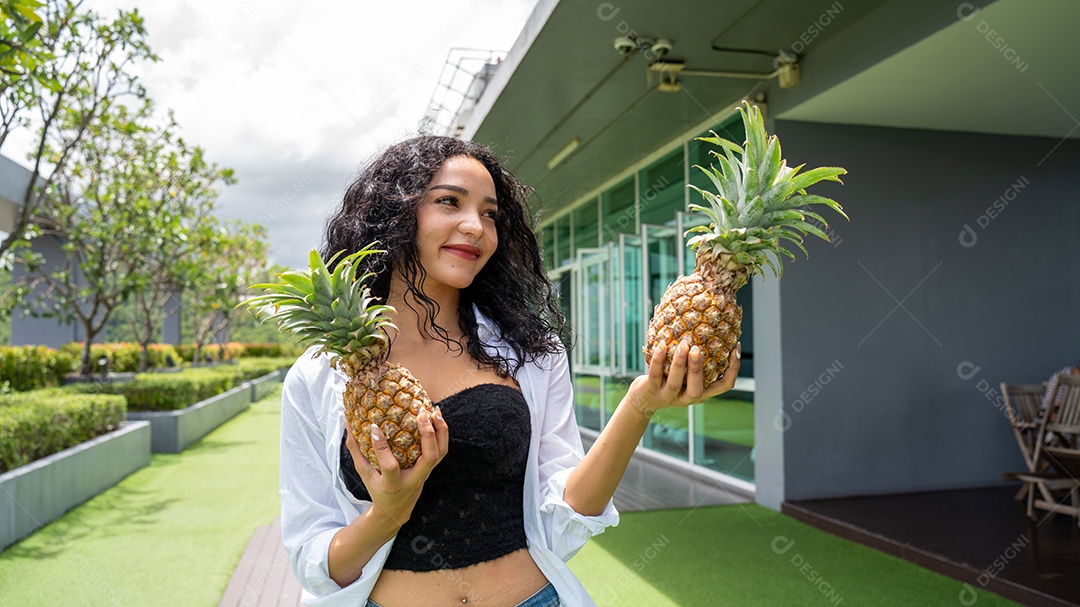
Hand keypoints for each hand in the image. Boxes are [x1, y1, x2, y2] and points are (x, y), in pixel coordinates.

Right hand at [344, 407, 448, 526]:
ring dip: (440, 430)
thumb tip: (348, 423)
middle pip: (429, 458)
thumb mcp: (364, 473)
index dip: (381, 446)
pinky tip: (436, 417)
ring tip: (433, 411)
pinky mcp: (431, 468)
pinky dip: (441, 432)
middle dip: (427, 434)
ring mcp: (425, 474)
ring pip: (441, 452)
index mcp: (393, 483)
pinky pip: (442, 449)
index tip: (374, 426)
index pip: (390, 466)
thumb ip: (356, 449)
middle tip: (421, 414)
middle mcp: (413, 479)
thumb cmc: (377, 488)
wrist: (396, 509)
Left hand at [626, 341, 740, 417]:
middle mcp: (687, 398)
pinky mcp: (651, 391)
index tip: (735, 347)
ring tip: (684, 344)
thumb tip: (712, 328)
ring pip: (676, 382)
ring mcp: (668, 396)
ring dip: (680, 363)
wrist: (644, 400)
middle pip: (698, 388)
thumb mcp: (688, 376)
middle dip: (698, 368)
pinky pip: (654, 374)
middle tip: (698, 349)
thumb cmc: (670, 380)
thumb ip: (699, 362)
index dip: (733, 368)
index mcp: (702, 393)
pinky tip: (662, 344)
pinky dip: (658, 359)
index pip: (724, 385)